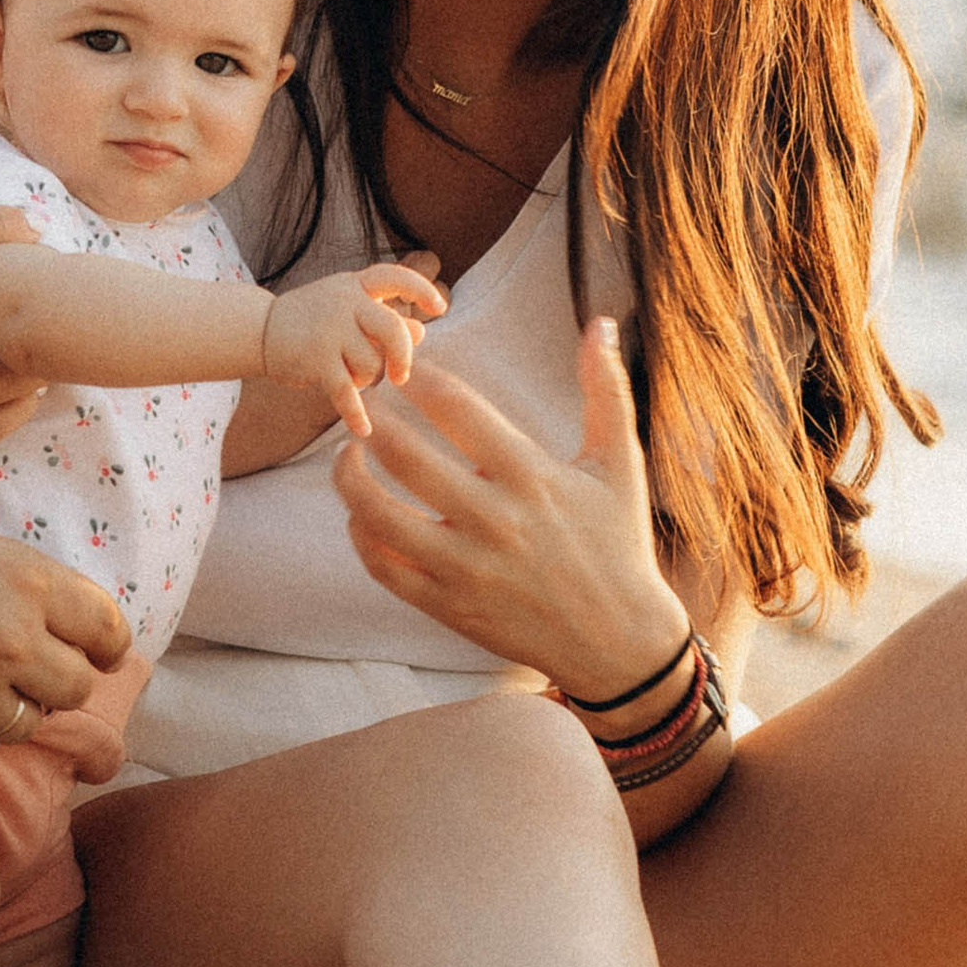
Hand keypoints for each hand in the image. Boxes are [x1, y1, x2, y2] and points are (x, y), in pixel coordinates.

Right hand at [0, 503, 130, 761]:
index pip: (107, 629)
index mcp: (23, 577)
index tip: (92, 651)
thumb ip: (15, 582)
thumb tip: (63, 623)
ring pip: (28, 724)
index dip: (103, 644)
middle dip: (56, 681)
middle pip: (78, 687)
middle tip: (19, 669)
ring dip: (8, 708)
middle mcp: (9, 638)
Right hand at [259, 262, 446, 440]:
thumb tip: (421, 330)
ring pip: (372, 366)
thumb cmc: (311, 320)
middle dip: (403, 357)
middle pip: (393, 330)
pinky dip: (356, 414)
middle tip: (400, 375)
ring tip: (347, 376)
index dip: (421, 290)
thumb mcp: (347, 309)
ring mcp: (329, 330)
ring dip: (365, 379)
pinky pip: (346, 393)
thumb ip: (382, 317)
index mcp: (355, 286)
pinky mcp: (316, 359)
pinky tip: (363, 429)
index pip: (395, 277)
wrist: (257, 329)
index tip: (440, 308)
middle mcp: (344, 302)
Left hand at [331, 318, 686, 691]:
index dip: (422, 380)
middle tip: (359, 401)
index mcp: (533, 477)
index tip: (405, 367)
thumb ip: (606, 391)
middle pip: (405, 457)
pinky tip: (360, 512)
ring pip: (379, 516)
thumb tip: (602, 324)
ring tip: (346, 454)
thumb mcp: (620, 464)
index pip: (459, 411)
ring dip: (349, 478)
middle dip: (372, 420)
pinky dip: (362, 536)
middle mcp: (495, 520)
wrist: (619, 642)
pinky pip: (385, 568)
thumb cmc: (618, 544)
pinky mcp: (449, 606)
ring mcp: (467, 568)